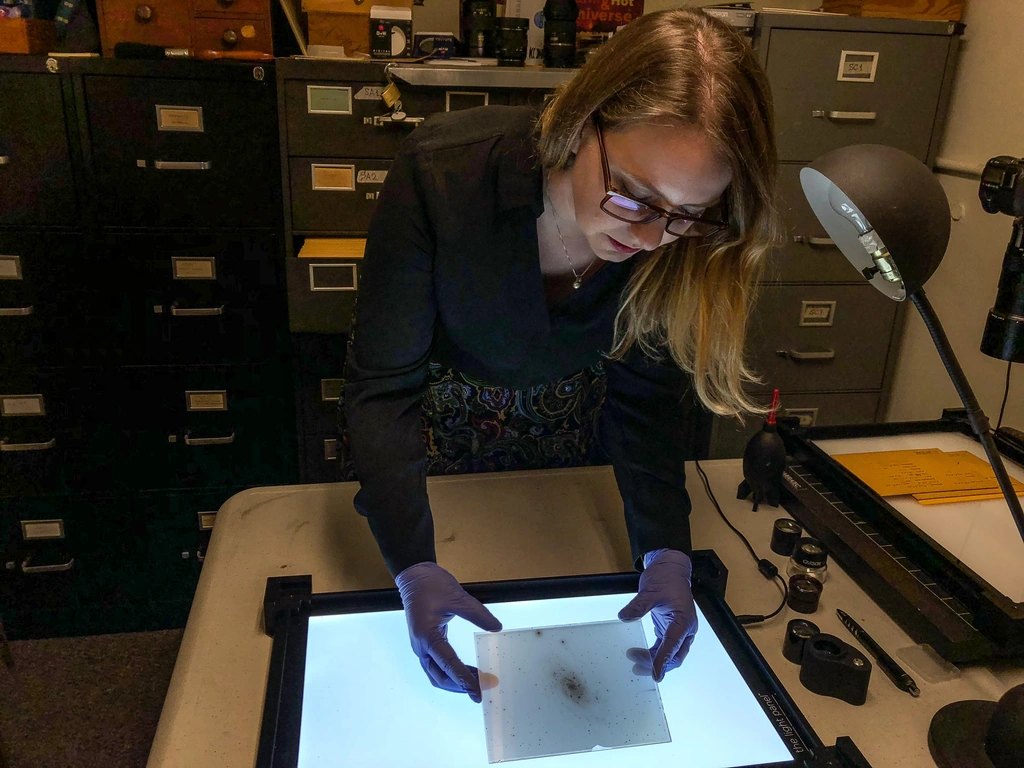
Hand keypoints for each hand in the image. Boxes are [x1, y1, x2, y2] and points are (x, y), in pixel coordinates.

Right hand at [395, 561, 501, 701]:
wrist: (414, 576)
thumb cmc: (431, 585)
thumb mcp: (457, 597)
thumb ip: (477, 614)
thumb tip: (496, 628)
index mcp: (427, 636)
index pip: (448, 664)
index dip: (464, 680)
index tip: (477, 692)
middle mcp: (421, 646)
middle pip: (439, 677)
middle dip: (461, 685)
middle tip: (484, 688)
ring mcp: (421, 646)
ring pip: (436, 674)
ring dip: (456, 682)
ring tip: (478, 682)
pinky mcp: (425, 643)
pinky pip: (437, 665)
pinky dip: (451, 672)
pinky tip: (467, 671)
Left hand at [618, 549, 697, 681]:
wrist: (671, 569)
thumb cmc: (666, 578)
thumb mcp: (650, 590)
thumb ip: (638, 606)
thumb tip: (624, 617)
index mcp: (683, 620)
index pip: (673, 644)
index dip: (663, 660)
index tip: (655, 674)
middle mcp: (684, 628)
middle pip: (675, 655)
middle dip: (657, 664)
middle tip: (637, 667)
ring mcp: (678, 630)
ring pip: (670, 654)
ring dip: (654, 661)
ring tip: (635, 666)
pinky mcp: (670, 628)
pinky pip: (664, 646)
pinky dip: (654, 653)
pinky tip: (640, 655)